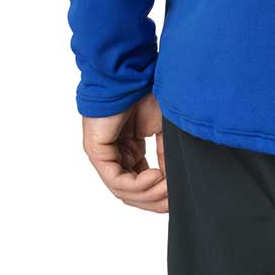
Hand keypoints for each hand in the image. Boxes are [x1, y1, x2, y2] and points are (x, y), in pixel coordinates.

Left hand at [82, 93, 167, 212]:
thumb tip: (175, 183)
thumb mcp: (163, 130)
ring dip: (149, 193)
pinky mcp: (97, 151)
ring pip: (124, 191)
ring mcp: (105, 155)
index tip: (178, 197)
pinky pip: (116, 180)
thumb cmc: (146, 92)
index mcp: (130, 151)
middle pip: (133, 193)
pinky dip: (137, 184)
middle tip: (174, 201)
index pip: (142, 184)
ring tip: (166, 187)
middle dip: (155, 200)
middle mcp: (116, 155)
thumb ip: (167, 157)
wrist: (131, 73)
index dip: (160, 195)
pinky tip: (155, 177)